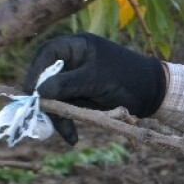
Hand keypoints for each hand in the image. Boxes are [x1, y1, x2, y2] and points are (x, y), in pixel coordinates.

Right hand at [22, 33, 166, 143]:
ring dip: (57, 117)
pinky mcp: (79, 97)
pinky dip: (66, 123)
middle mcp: (72, 61)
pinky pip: (64, 109)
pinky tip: (71, 137)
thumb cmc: (126, 77)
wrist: (151, 94)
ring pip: (53, 98)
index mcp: (76, 46)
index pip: (47, 53)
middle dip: (45, 100)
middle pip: (46, 78)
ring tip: (66, 133)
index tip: (32, 91)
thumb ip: (67, 84)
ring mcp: (74, 79)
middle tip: (41, 117)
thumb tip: (40, 92)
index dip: (36, 71)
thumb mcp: (96, 79)